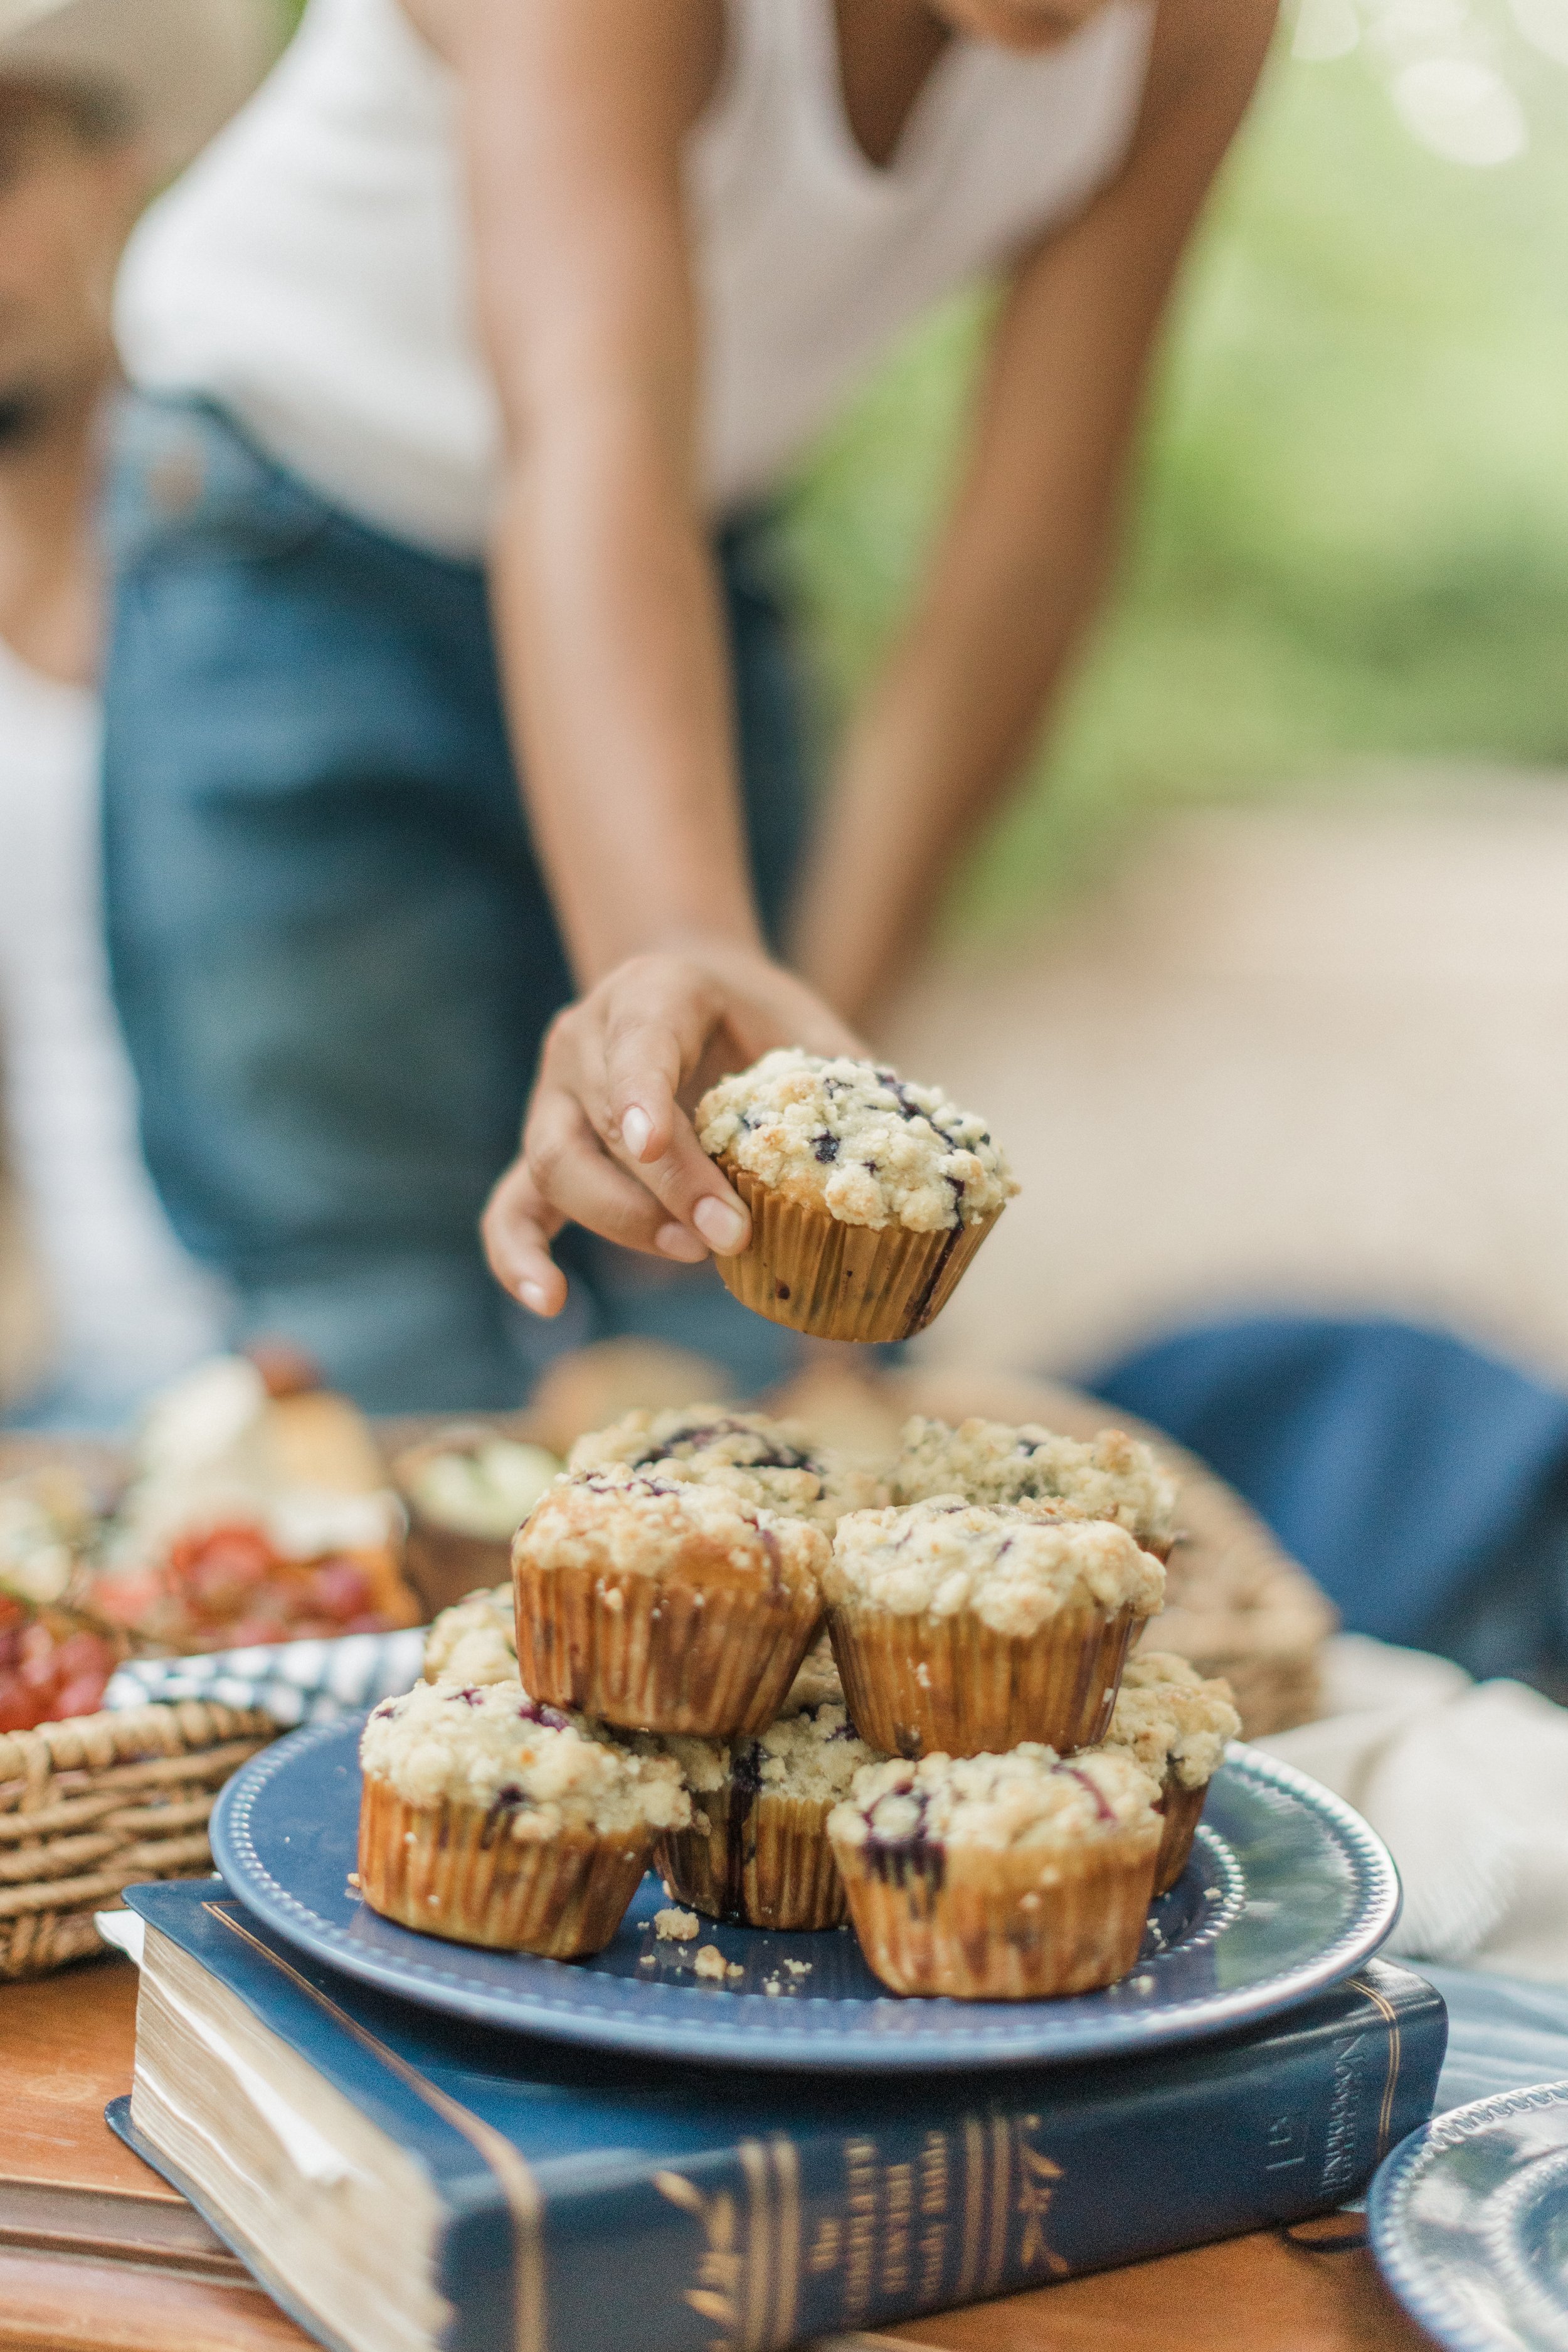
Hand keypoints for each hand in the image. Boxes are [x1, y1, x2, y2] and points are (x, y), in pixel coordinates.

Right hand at [482, 944, 864, 1314]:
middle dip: (659, 1186)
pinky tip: (548, 1301)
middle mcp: (585, 1037)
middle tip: (724, 1238)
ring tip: (688, 1252)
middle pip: (596, 1120)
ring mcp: (553, 1095)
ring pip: (553, 1163)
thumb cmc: (758, 1017)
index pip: (636, 1046)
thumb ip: (846, 1080)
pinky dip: (518, 1255)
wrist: (686, 985)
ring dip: (618, 1220)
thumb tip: (922, 1158)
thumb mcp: (805, 1025)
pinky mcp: (543, 1147)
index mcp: (653, 991)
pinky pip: (511, 1204)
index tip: (656, 1143)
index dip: (640, 1097)